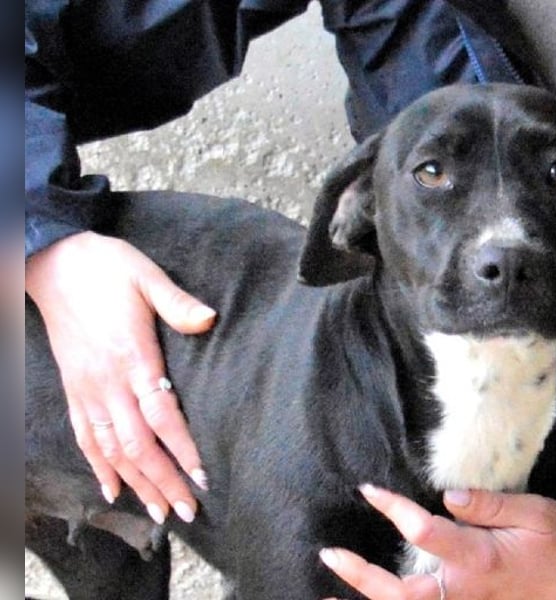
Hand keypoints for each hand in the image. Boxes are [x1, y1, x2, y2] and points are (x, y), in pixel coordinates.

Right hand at [26, 231, 216, 523]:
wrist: (53, 262)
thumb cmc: (106, 268)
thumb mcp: (146, 275)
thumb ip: (177, 302)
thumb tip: (210, 319)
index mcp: (132, 356)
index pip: (161, 415)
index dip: (182, 449)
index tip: (201, 476)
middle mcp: (107, 382)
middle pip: (138, 445)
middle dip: (163, 481)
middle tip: (188, 511)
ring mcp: (86, 389)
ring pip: (110, 450)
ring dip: (136, 484)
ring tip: (160, 513)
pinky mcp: (74, 389)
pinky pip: (83, 437)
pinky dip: (98, 467)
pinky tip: (113, 490)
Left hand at [320, 485, 555, 599]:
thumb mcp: (538, 514)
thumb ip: (491, 505)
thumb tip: (448, 495)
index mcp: (482, 560)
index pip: (428, 534)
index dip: (395, 510)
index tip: (369, 491)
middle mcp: (467, 592)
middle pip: (403, 593)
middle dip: (363, 577)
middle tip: (330, 554)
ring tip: (329, 597)